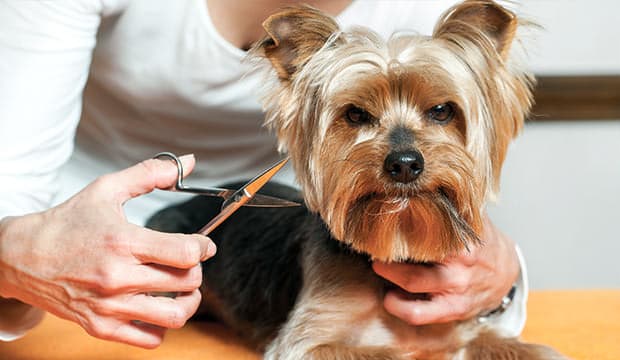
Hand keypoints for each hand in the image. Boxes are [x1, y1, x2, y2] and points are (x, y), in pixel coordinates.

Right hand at [0, 155, 215, 347]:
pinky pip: (150, 339)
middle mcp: (118, 277)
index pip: (185, 253)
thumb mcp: (106, 189)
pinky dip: (163, 326)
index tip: (202, 245)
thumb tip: (189, 162)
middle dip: (196, 270)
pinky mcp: (101, 327)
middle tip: (188, 264)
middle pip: (186, 282)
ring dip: (189, 302)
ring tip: (182, 290)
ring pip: (175, 316)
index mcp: (123, 242)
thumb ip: (150, 173)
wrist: (21, 257)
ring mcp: (109, 306)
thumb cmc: (67, 223)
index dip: (203, 247)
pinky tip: (157, 306)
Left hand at [372, 215, 518, 324]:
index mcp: (463, 236)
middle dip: (388, 248)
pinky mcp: (453, 309)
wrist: (506, 272)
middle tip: (374, 242)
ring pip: (413, 282)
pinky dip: (399, 306)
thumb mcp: (470, 218)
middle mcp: (461, 262)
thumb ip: (448, 205)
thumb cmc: (479, 242)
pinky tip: (390, 297)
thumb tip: (416, 189)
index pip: (427, 224)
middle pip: (415, 250)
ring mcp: (457, 288)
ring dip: (389, 274)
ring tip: (378, 265)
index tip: (385, 216)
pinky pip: (419, 313)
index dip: (401, 220)